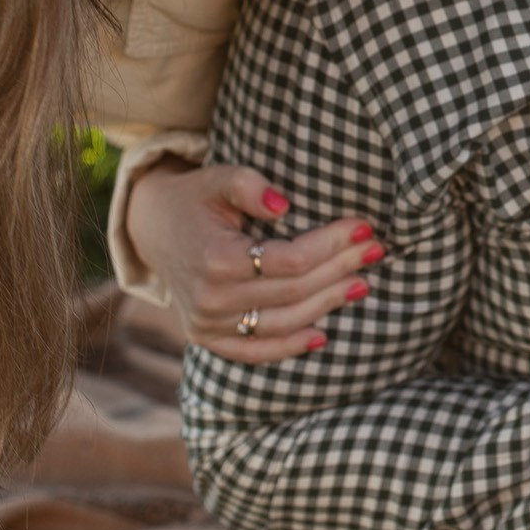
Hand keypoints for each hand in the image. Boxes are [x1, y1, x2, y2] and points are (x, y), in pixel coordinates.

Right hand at [125, 160, 382, 362]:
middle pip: (294, 291)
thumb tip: (283, 204)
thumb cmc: (197, 199)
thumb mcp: (218, 178)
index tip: (364, 227)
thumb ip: (248, 184)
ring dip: (327, 305)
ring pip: (282, 323)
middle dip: (340, 269)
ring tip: (362, 283)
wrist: (153, 229)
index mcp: (215, 258)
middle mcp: (210, 299)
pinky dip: (290, 347)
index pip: (290, 259)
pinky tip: (324, 335)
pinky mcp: (207, 339)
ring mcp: (207, 325)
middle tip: (375, 250)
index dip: (332, 245)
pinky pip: (254, 351)